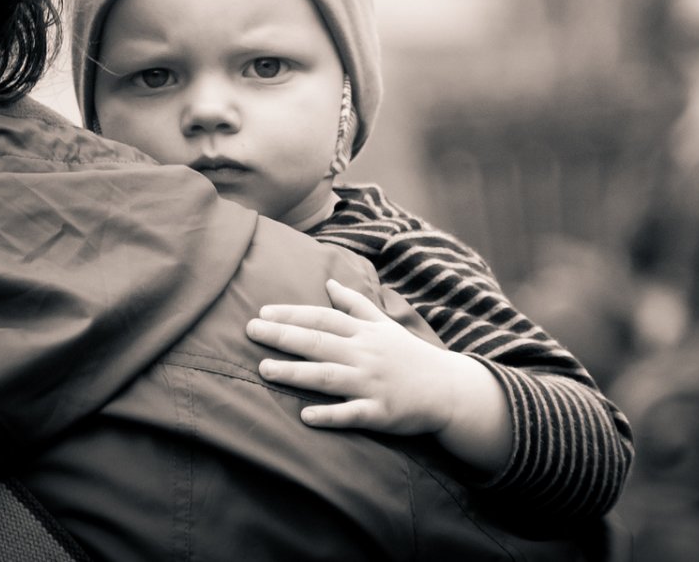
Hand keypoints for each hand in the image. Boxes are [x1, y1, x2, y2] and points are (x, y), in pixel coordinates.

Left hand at [246, 278, 512, 470]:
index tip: (262, 312)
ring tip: (264, 369)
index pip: (323, 318)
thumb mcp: (385, 324)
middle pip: (319, 343)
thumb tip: (329, 283)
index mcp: (365, 333)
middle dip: (283, 336)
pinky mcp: (380, 412)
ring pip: (328, 376)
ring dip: (295, 373)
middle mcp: (365, 354)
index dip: (292, 314)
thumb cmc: (410, 355)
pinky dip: (329, 415)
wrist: (447, 389)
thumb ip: (355, 304)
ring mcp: (372, 383)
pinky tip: (305, 416)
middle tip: (250, 330)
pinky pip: (351, 414)